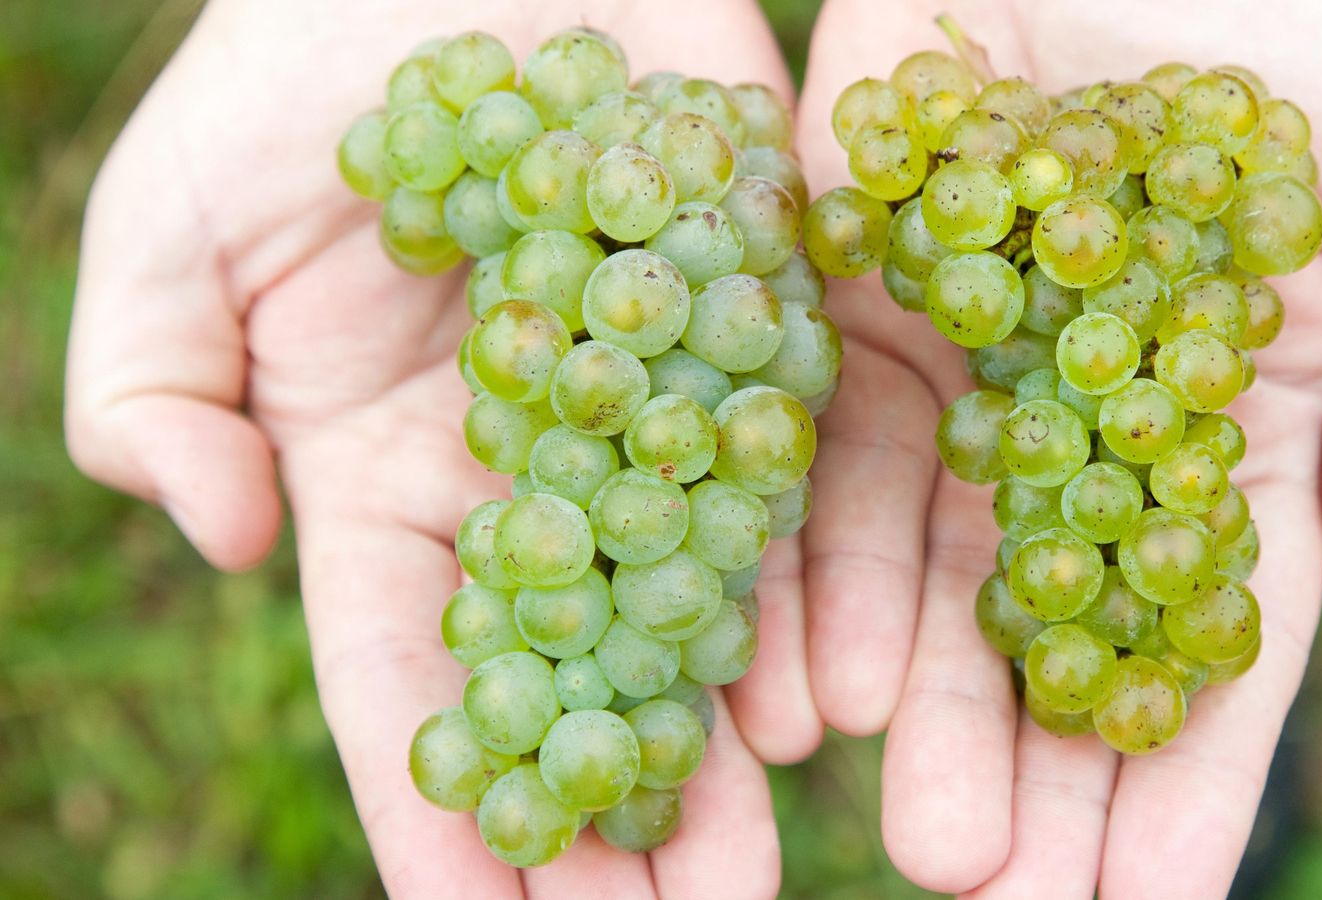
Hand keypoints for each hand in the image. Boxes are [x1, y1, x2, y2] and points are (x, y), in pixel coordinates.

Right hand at [65, 1, 795, 895]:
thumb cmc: (292, 67)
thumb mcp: (172, 227)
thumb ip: (155, 389)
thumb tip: (227, 540)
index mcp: (393, 479)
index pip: (413, 675)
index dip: (442, 807)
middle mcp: (538, 470)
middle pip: (572, 673)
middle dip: (603, 813)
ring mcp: (653, 407)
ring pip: (690, 606)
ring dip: (714, 744)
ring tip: (736, 872)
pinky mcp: (753, 324)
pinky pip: (781, 473)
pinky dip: (800, 585)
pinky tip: (821, 696)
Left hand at [794, 0, 1321, 895]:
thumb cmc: (1279, 15)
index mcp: (1217, 424)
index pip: (1210, 630)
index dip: (1191, 771)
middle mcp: (1076, 430)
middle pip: (1060, 635)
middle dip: (1044, 779)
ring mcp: (956, 383)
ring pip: (936, 583)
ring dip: (930, 719)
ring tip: (924, 850)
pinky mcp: (845, 321)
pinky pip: (824, 475)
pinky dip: (821, 584)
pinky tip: (815, 699)